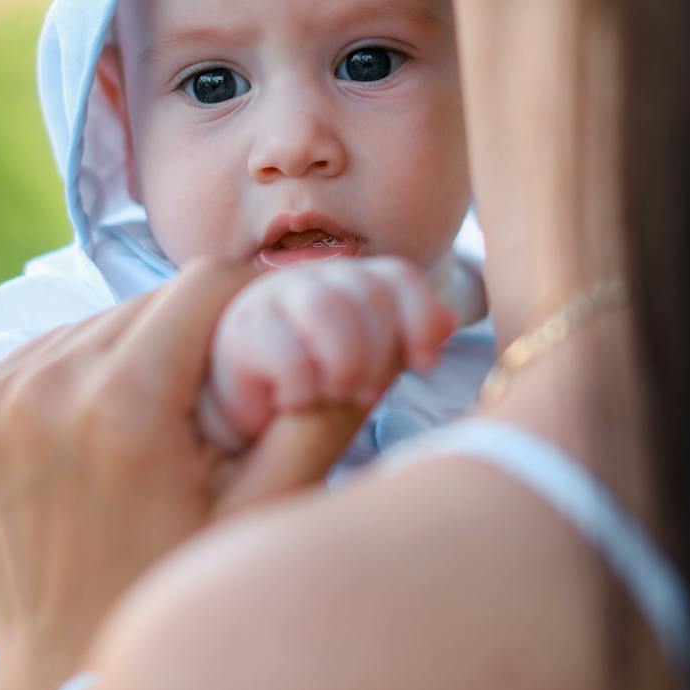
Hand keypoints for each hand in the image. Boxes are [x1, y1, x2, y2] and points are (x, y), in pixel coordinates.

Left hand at [0, 261, 370, 689]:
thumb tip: (363, 344)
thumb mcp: (261, 518)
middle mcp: (46, 389)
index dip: (252, 296)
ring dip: (141, 348)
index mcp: (120, 408)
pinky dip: (86, 370)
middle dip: (198, 331)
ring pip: (98, 323)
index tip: (274, 325)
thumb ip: (316, 422)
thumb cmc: (174, 596)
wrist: (59, 671)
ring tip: (167, 418)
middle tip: (225, 389)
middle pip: (150, 303)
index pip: (204, 287)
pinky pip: (49, 351)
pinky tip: (109, 427)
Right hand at [202, 257, 458, 450]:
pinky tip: (295, 402)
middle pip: (367, 293)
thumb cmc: (316, 386)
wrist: (247, 412)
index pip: (399, 277)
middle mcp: (316, 277)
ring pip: (329, 310)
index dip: (420, 315)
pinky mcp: (242, 330)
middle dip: (379, 353)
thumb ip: (404, 347)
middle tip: (366, 395)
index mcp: (354, 282)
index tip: (425, 363)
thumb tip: (448, 322)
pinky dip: (303, 389)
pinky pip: (289, 353)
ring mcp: (275, 296)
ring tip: (336, 395)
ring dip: (345, 365)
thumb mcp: (370, 370)